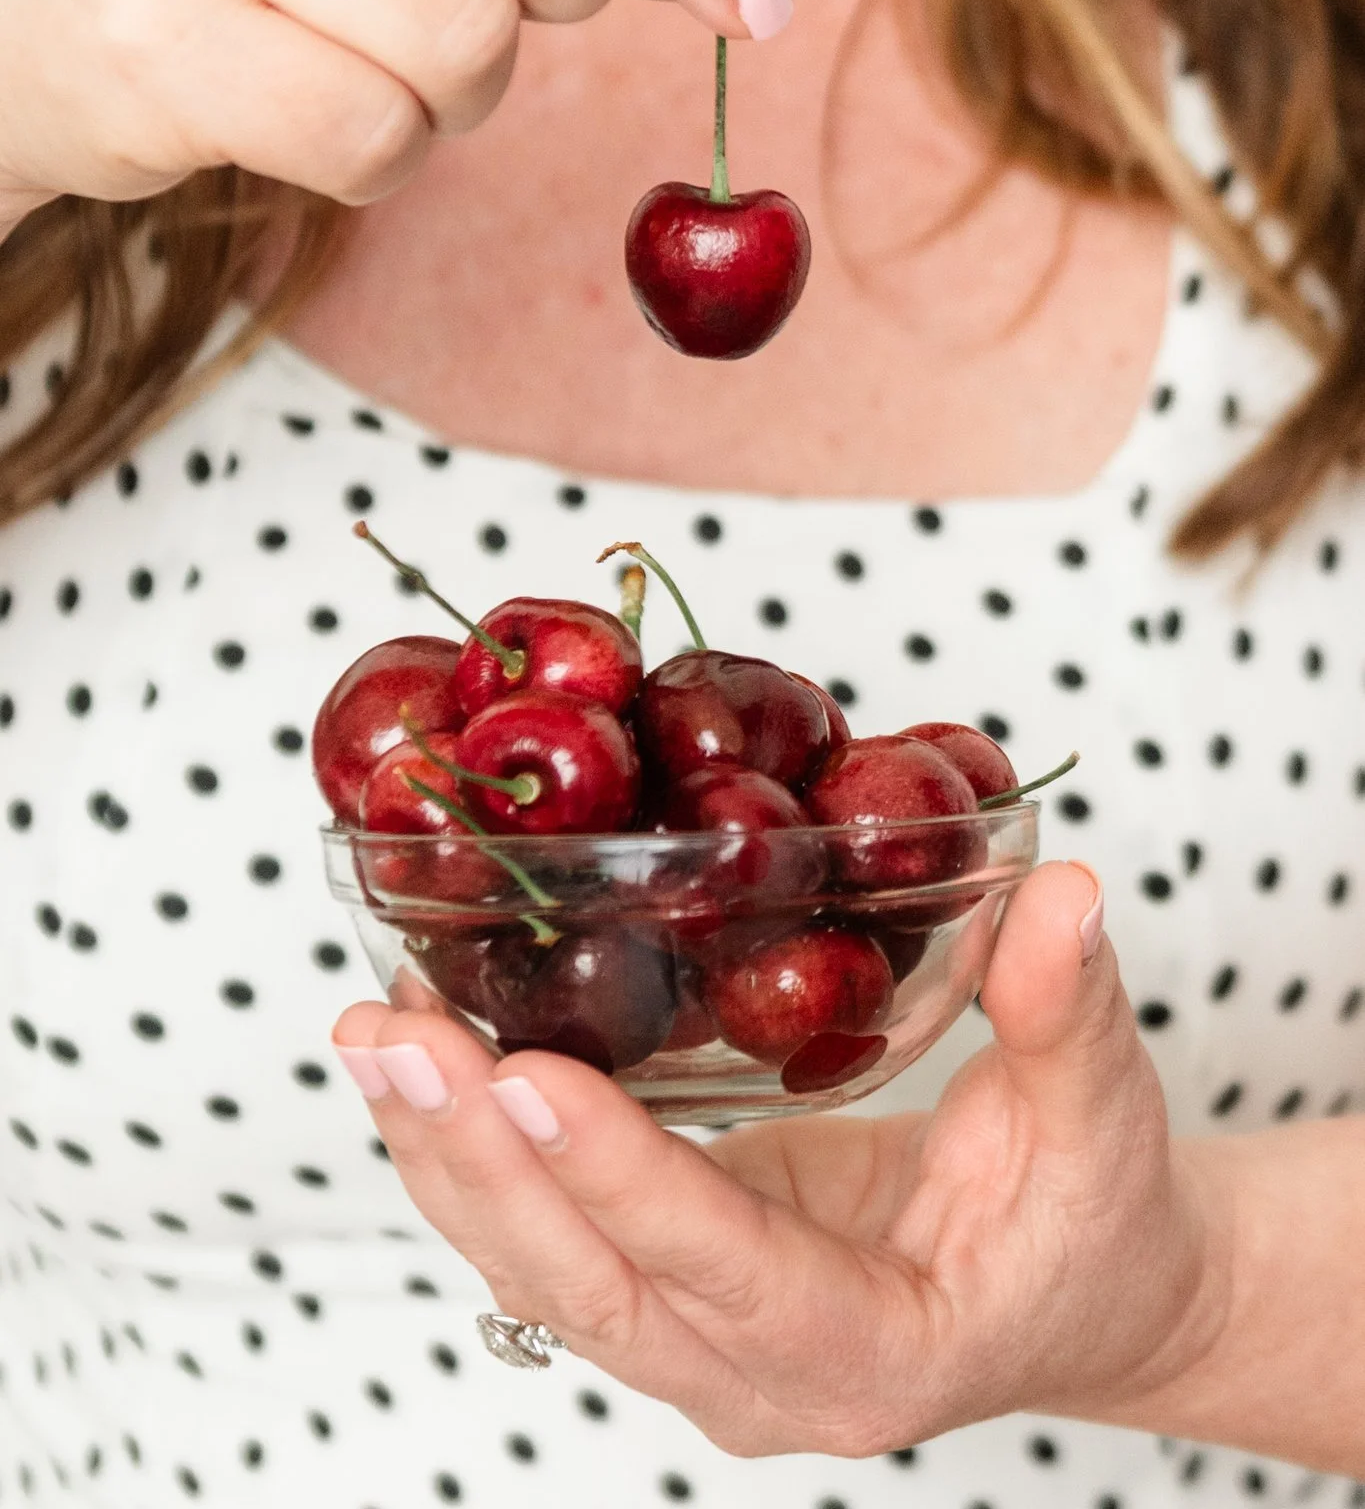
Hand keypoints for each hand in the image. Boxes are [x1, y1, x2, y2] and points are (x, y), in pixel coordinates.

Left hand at [333, 863, 1226, 1454]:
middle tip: (394, 1036)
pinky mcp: (667, 1288)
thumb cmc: (1094, 1215)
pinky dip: (475, 1150)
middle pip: (589, 1286)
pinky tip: (420, 1055)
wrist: (1080, 1290)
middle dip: (480, 1159)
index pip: (730, 1275)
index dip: (627, 1184)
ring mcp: (700, 1345)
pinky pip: (546, 1237)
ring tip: (370, 1034)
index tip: (530, 1079)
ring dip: (445, 1152)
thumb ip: (1067, 1011)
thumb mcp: (1103, 1114)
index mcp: (877, 1348)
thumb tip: (1063, 895)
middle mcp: (763, 1376)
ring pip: (540, 1271)